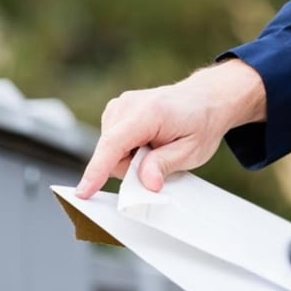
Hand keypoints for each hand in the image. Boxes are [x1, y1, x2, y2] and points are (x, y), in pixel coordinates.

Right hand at [75, 58, 266, 198]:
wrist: (206, 98)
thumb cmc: (201, 122)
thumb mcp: (192, 151)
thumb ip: (164, 165)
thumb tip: (145, 183)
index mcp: (148, 112)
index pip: (113, 145)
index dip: (97, 171)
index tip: (84, 191)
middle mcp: (128, 104)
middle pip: (110, 152)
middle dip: (130, 167)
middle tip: (160, 160)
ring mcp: (120, 104)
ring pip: (110, 149)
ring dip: (130, 158)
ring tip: (157, 147)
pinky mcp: (116, 109)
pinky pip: (113, 142)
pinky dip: (128, 149)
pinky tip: (148, 142)